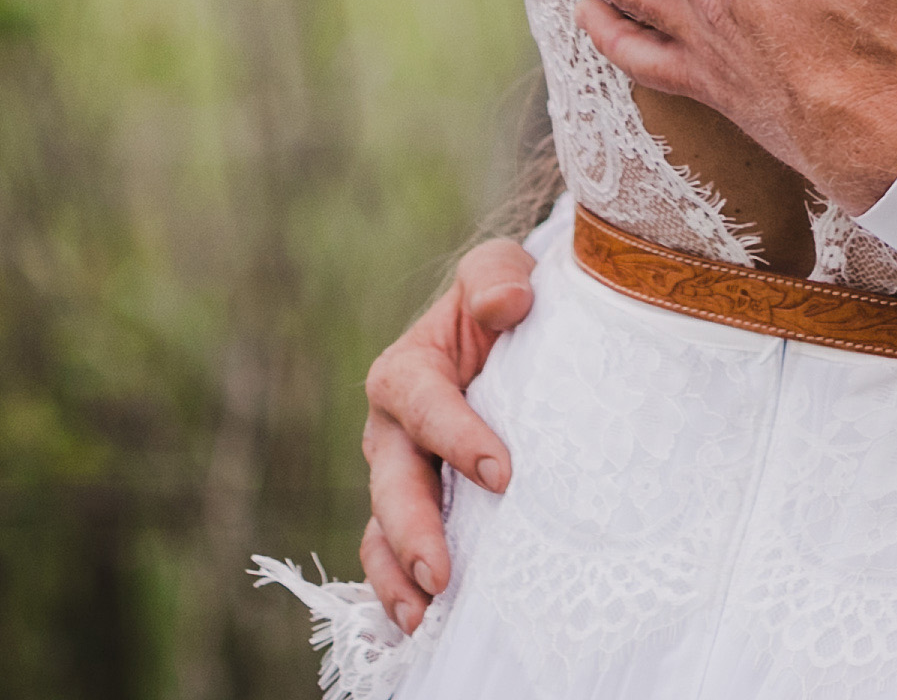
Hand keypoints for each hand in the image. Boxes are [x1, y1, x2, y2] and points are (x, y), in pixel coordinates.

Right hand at [360, 237, 534, 628]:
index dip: (457, 437)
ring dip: (398, 575)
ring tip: (424, 615)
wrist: (513, 333)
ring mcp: (400, 477)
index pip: (423, 404)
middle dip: (413, 529)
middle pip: (391, 482)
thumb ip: (496, 277)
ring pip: (383, 530)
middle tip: (442, 571)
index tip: (502, 472)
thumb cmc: (507, 302)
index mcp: (407, 372)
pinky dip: (401, 590)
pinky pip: (395, 557)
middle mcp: (392, 431)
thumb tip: (506, 304)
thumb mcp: (500, 272)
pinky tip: (425, 624)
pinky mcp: (419, 510)